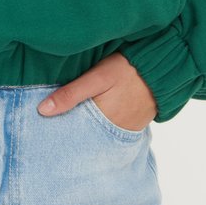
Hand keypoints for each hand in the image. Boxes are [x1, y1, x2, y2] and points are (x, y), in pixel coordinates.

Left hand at [37, 51, 157, 129]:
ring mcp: (126, 130)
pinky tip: (92, 117)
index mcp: (102, 121)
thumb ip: (71, 94)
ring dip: (87, 129)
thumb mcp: (97, 77)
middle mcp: (115, 132)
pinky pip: (112, 130)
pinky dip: (102, 126)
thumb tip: (42, 110)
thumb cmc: (127, 68)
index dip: (59, 130)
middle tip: (52, 128)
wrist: (163, 67)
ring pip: (99, 134)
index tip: (44, 128)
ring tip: (70, 123)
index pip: (75, 134)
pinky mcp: (134, 126)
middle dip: (71, 132)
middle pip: (86, 137)